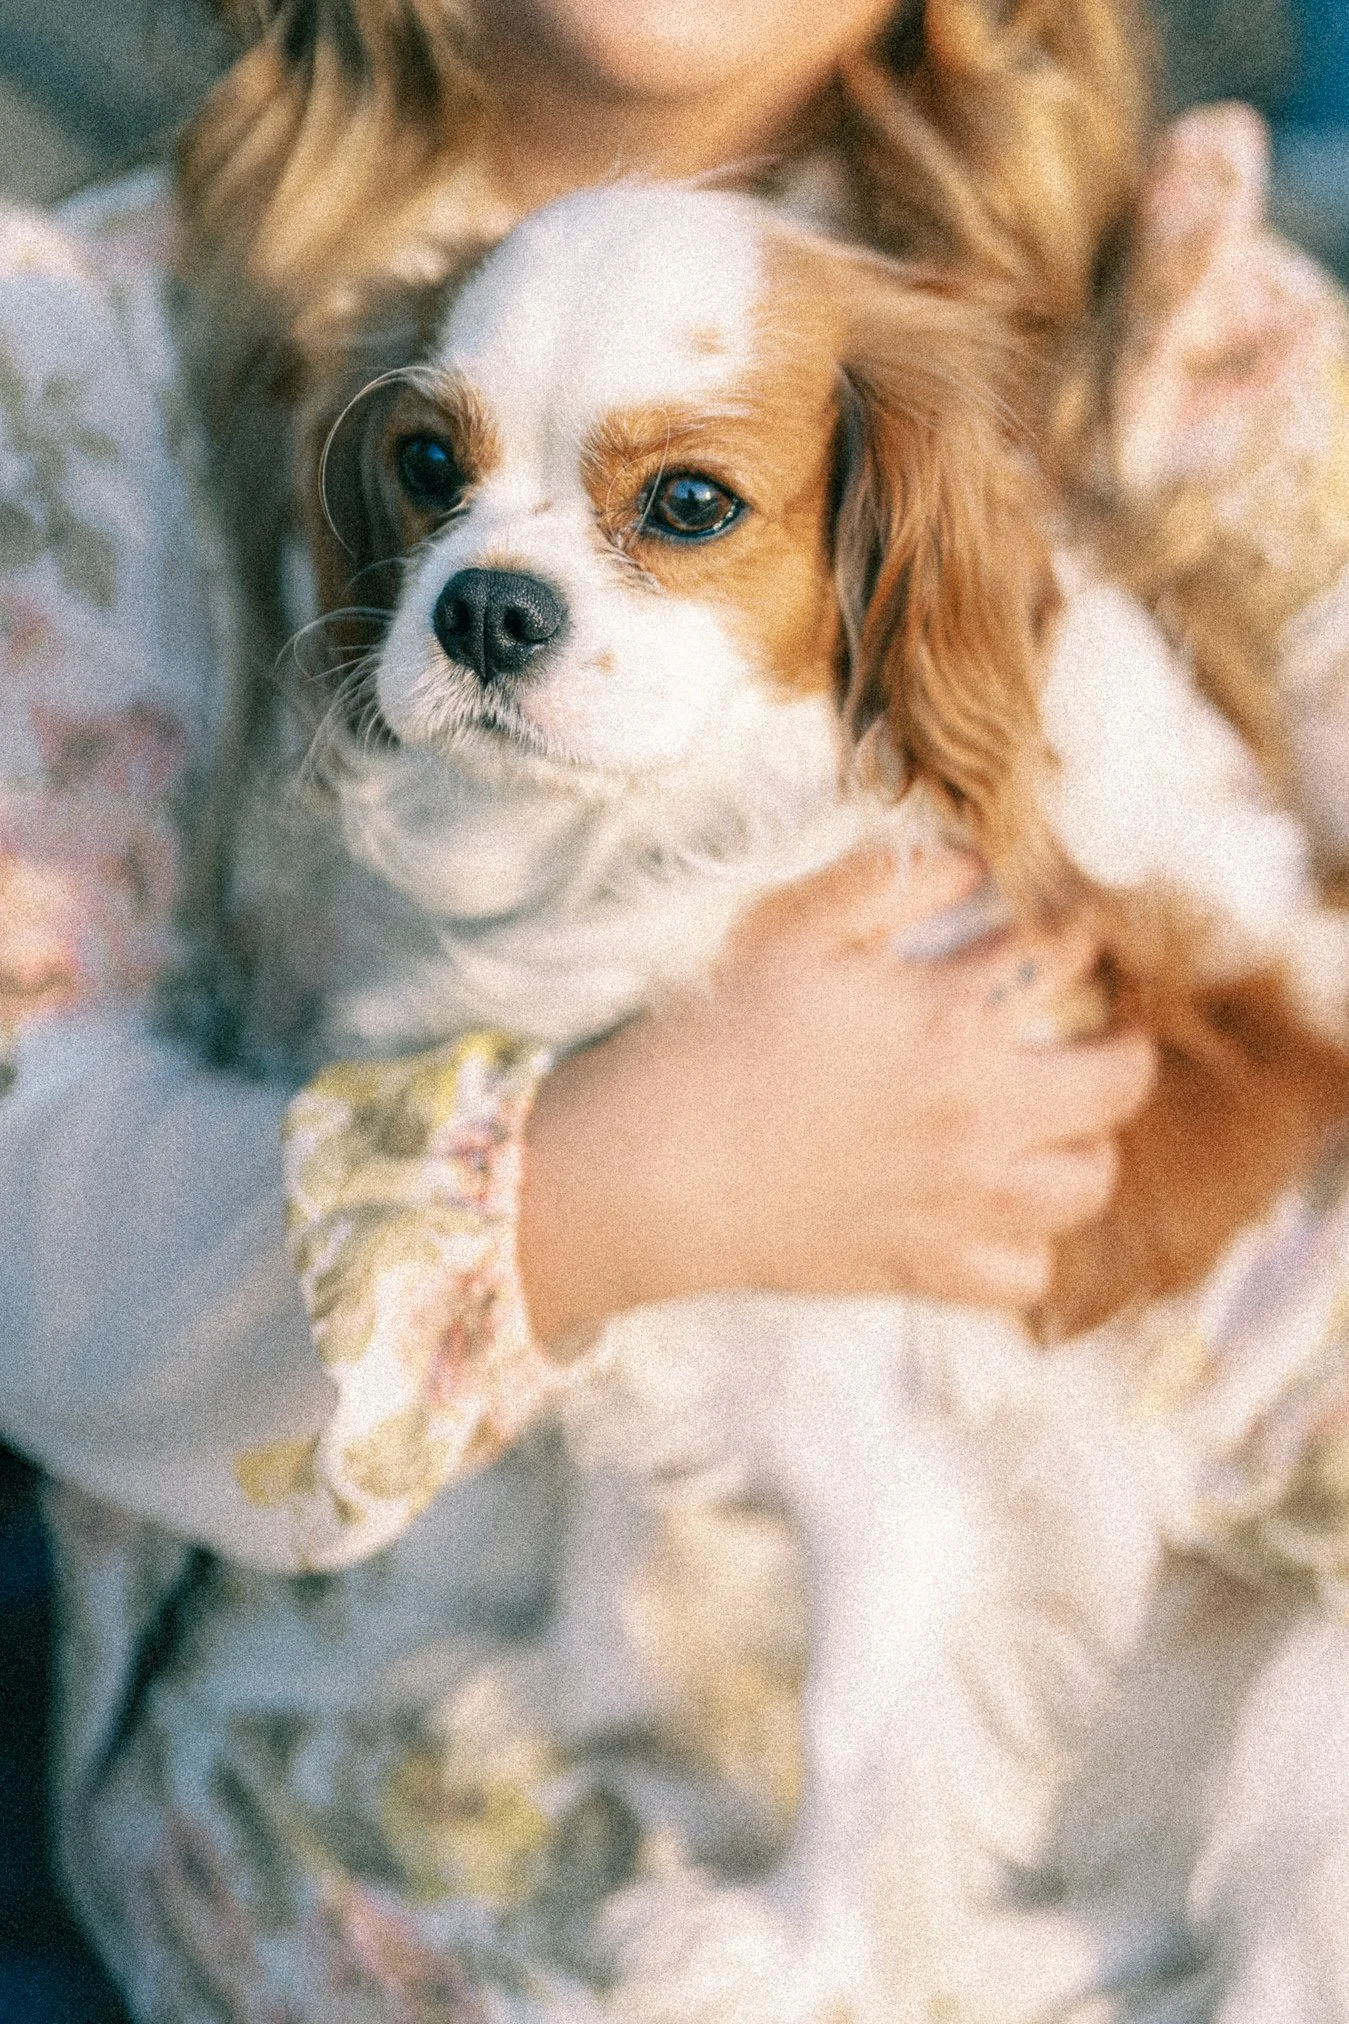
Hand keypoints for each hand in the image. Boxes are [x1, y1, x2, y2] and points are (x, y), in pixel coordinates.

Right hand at [518, 845, 1155, 1347]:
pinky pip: (1024, 1275)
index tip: (1067, 938)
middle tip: (1099, 1041)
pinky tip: (996, 1215)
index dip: (1078, 938)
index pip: (1063, 959)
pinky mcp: (925, 1268)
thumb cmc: (716, 1039)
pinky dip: (1025, 1247)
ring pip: (1087, 1185)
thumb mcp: (792, 933)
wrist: (657, 1166)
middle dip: (1122, 1050)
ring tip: (1054, 1131)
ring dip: (1084, 1149)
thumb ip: (888, 888)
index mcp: (949, 1019)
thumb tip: (971, 869)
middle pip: (1118, 1085)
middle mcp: (977, 1113)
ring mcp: (959, 1200)